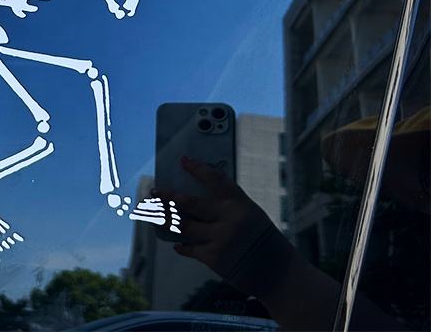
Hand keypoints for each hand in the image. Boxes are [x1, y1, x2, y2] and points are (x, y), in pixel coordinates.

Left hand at [159, 157, 286, 291]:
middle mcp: (228, 218)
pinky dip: (182, 245)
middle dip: (168, 196)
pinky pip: (190, 248)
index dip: (197, 168)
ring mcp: (220, 238)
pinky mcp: (214, 258)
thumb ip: (226, 205)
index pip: (214, 179)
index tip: (183, 160)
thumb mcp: (250, 213)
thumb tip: (193, 198)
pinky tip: (176, 243)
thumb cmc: (262, 239)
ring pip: (183, 225)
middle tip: (154, 191)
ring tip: (153, 213)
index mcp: (239, 203)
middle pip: (189, 202)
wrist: (279, 273)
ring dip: (165, 219)